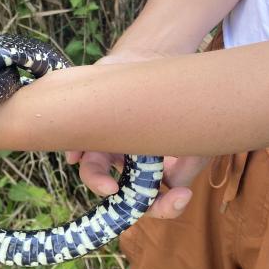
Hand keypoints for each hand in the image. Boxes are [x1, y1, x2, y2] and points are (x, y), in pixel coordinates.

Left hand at [67, 49, 203, 218]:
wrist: (155, 60)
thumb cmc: (177, 103)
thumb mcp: (193, 136)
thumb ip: (186, 165)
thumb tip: (171, 186)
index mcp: (147, 170)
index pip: (151, 201)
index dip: (165, 207)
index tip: (183, 197)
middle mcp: (123, 162)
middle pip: (118, 193)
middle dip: (127, 203)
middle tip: (126, 195)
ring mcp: (105, 144)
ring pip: (92, 171)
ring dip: (96, 180)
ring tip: (109, 186)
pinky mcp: (90, 122)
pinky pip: (76, 141)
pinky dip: (75, 151)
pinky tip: (76, 157)